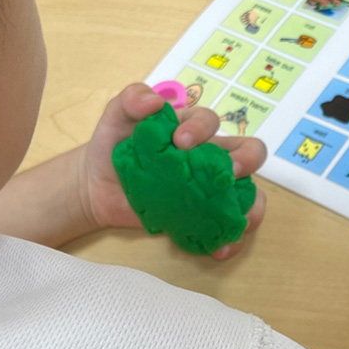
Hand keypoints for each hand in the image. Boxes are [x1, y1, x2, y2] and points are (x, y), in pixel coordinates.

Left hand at [78, 83, 266, 258]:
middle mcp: (210, 156)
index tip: (180, 142)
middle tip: (227, 172)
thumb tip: (155, 101)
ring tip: (240, 219)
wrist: (97, 186)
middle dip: (247, 159)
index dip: (202, 128)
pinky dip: (232, 239)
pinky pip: (228, 226)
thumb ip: (132, 99)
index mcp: (192, 128)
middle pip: (249, 151)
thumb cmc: (113, 144)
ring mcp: (209, 189)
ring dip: (251, 205)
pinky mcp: (202, 216)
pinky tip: (220, 249)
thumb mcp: (116, 114)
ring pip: (249, 192)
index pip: (211, 121)